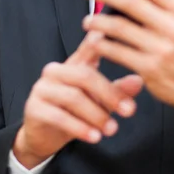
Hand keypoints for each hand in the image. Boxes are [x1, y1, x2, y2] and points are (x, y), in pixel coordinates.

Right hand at [13, 32, 143, 168]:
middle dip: (110, 94)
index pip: (86, 50)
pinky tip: (95, 137)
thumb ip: (117, 90)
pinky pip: (59, 116)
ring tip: (113, 129)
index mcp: (72, 64)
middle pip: (85, 76)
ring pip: (73, 98)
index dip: (96, 42)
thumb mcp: (99, 100)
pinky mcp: (35, 108)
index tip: (108, 37)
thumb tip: (139, 81)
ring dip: (96, 115)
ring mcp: (43, 88)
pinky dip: (80, 128)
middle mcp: (55, 71)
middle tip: (129, 111)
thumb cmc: (74, 112)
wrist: (43, 136)